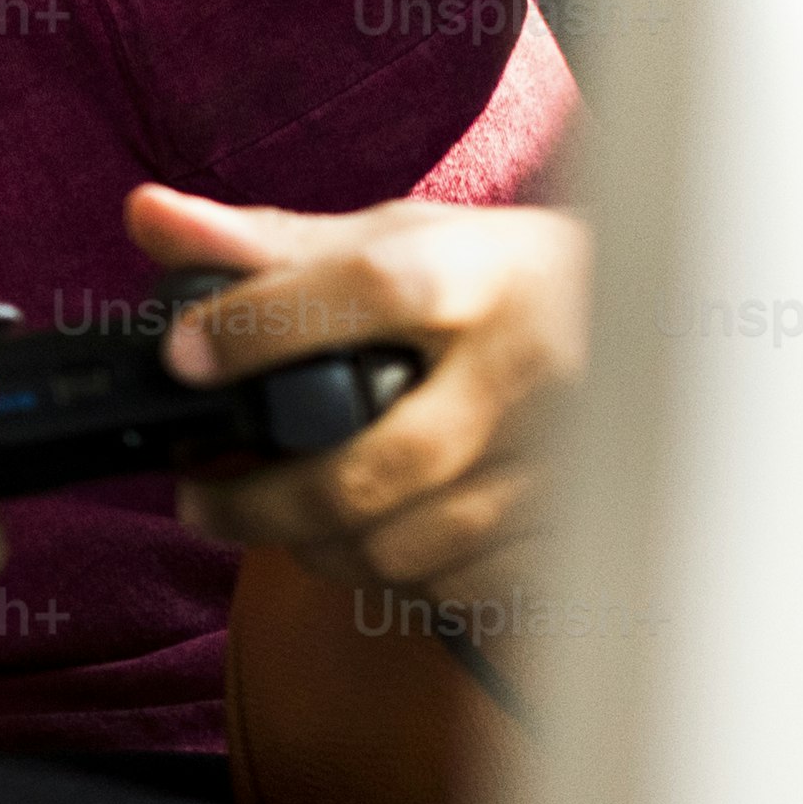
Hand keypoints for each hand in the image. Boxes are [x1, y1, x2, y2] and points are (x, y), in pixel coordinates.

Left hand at [127, 185, 585, 592]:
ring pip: (406, 544)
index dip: (266, 324)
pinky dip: (398, 577)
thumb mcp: (400, 240)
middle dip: (261, 500)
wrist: (655, 329)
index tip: (184, 355)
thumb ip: (269, 243)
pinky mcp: (581, 533)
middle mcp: (532, 368)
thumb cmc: (501, 283)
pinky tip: (377, 538)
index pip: (370, 287)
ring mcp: (565, 461)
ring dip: (320, 545)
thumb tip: (147, 216)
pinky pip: (459, 588)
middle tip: (200, 498)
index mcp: (483, 275)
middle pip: (373, 464)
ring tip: (285, 518)